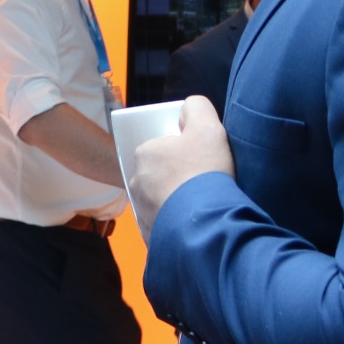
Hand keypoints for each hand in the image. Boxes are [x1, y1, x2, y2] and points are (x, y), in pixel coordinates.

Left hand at [128, 95, 234, 243]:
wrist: (205, 222)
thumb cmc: (204, 171)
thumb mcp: (208, 127)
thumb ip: (197, 108)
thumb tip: (188, 107)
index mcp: (144, 155)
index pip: (161, 149)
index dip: (180, 153)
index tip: (197, 160)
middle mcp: (135, 183)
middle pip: (158, 175)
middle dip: (175, 177)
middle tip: (200, 182)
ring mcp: (140, 211)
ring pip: (159, 201)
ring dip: (174, 202)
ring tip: (198, 205)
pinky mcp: (150, 236)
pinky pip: (163, 225)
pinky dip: (175, 223)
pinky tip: (192, 223)